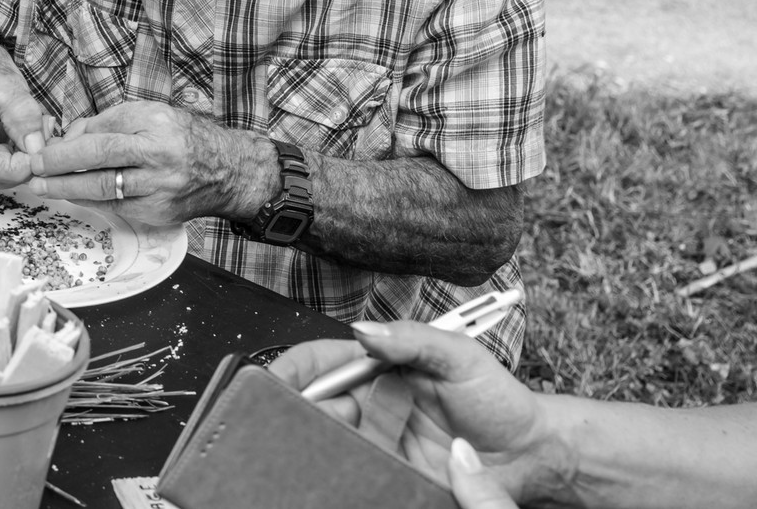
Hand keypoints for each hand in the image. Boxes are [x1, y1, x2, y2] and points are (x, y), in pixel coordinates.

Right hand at [0, 57, 49, 185]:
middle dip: (23, 159)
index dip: (19, 166)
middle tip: (39, 132)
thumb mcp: (9, 84)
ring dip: (14, 159)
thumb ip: (24, 116)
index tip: (40, 149)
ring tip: (20, 130)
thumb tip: (35, 149)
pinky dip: (3, 159)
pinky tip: (6, 137)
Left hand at [24, 101, 262, 223]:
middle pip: (102, 160)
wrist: (227, 171)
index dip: (69, 145)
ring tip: (44, 187)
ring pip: (106, 190)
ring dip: (68, 189)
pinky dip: (91, 201)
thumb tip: (68, 138)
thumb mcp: (149, 114)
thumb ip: (108, 123)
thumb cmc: (180, 137)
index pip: (104, 134)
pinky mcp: (160, 213)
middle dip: (61, 166)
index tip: (42, 150)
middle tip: (34, 170)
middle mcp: (160, 157)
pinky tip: (73, 195)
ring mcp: (161, 189)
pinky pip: (117, 208)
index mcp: (156, 126)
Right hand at [268, 321, 552, 505]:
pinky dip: (345, 472)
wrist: (531, 453)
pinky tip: (347, 471)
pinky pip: (357, 473)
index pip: (322, 362)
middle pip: (317, 404)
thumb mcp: (459, 355)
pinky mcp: (390, 474)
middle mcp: (371, 403)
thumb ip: (412, 339)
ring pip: (331, 441)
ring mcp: (378, 441)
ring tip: (335, 444)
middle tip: (314, 418)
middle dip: (303, 410)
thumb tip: (363, 331)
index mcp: (379, 367)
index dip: (293, 369)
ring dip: (323, 443)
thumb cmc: (498, 397)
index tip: (274, 380)